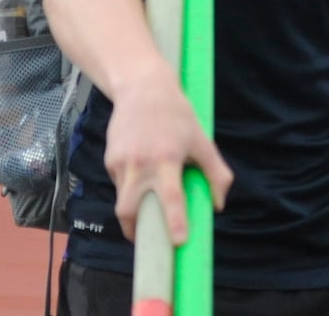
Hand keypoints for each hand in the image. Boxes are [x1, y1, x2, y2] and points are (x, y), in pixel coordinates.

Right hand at [104, 62, 232, 243]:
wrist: (142, 87)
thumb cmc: (176, 115)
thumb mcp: (202, 140)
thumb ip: (216, 173)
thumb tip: (219, 205)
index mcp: (167, 159)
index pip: (171, 197)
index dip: (175, 221)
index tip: (179, 241)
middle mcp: (140, 163)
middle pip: (128, 210)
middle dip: (133, 230)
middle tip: (144, 238)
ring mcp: (121, 162)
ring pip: (122, 198)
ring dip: (132, 207)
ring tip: (146, 200)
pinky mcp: (110, 158)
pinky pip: (119, 183)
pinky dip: (129, 186)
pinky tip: (140, 172)